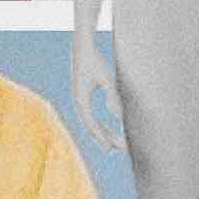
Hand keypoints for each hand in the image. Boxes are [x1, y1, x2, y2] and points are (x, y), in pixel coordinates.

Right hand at [76, 35, 123, 153]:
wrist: (82, 49)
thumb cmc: (95, 61)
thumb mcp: (106, 77)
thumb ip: (112, 95)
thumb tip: (117, 114)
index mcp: (81, 99)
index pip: (92, 123)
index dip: (102, 136)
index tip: (111, 148)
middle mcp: (78, 103)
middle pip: (91, 127)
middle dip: (105, 138)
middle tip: (120, 149)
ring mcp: (80, 102)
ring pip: (91, 124)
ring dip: (102, 134)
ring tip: (113, 146)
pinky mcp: (83, 99)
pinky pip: (91, 118)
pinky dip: (100, 126)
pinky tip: (108, 130)